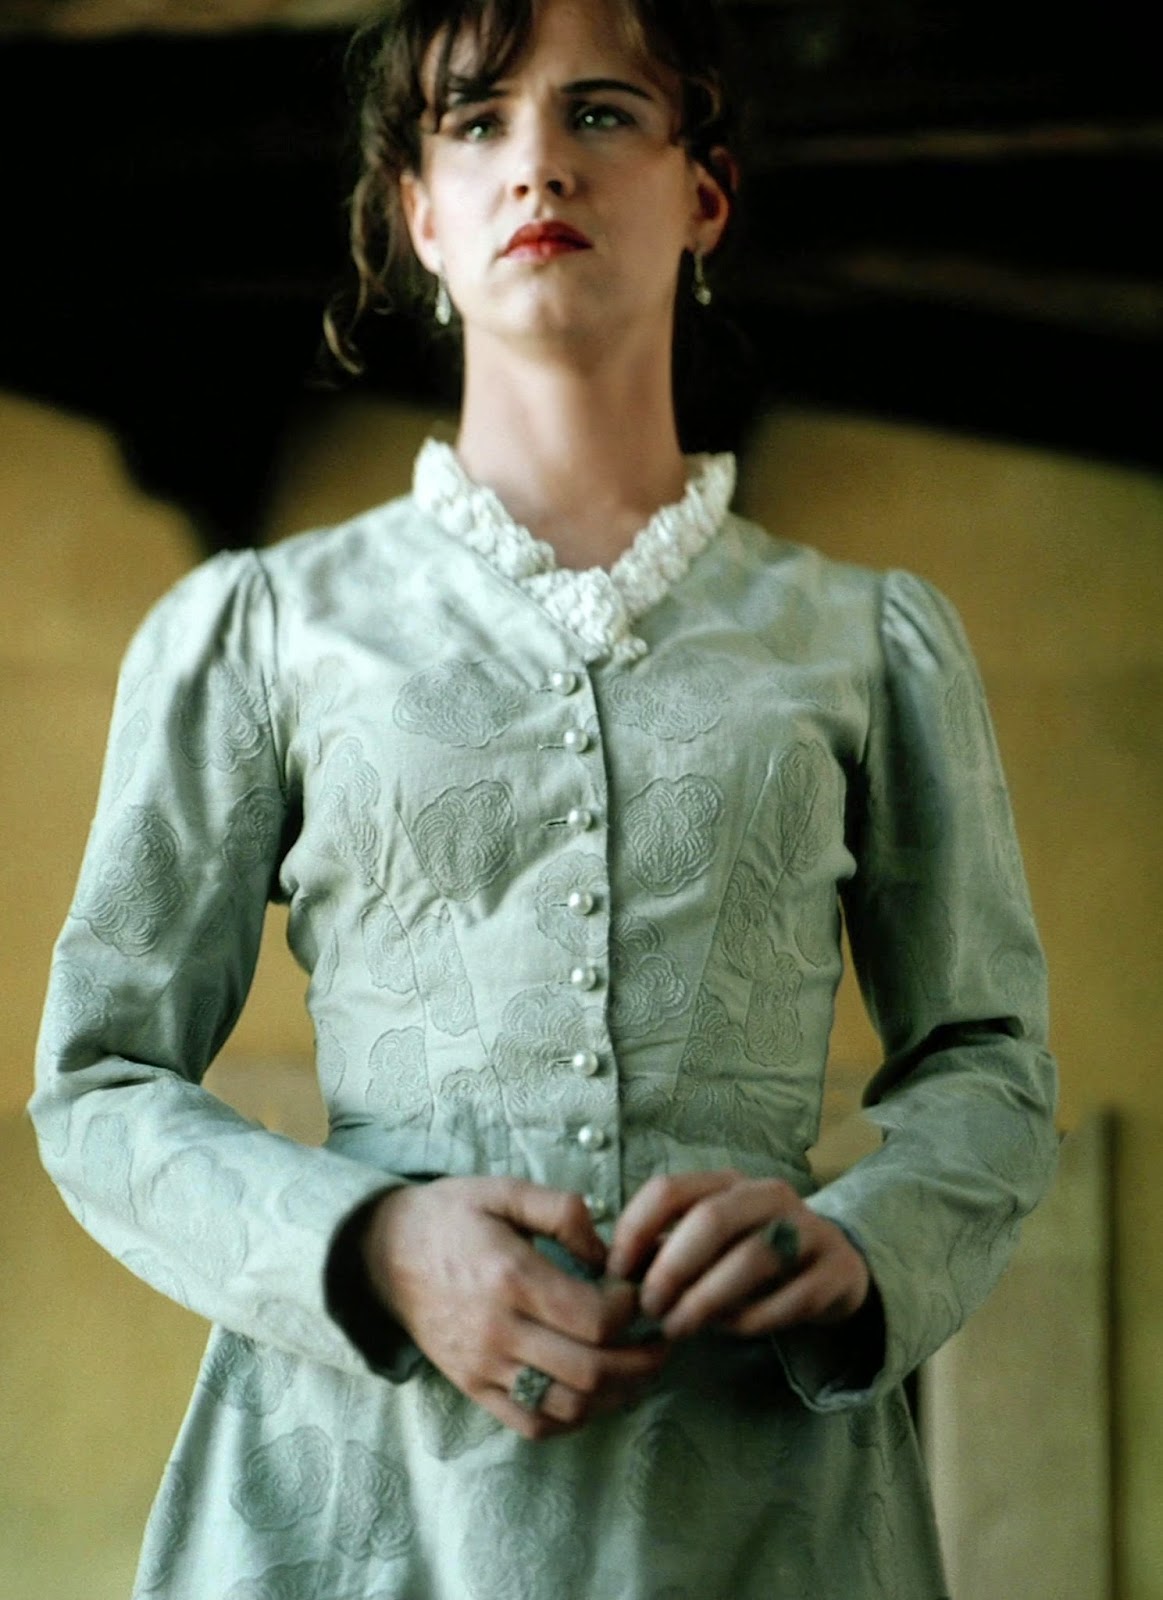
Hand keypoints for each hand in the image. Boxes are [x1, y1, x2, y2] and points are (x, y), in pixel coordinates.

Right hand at [360, 1177, 668, 1439]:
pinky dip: (573, 1419)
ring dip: (616, 1396)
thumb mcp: (503, 1191)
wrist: (383, 1252)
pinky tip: (596, 1396)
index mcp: (510, 1276)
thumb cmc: (450, 1216)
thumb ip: (562, 1210)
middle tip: (662, 1342)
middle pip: (590, 1371)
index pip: (594, 1318)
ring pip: (567, 1406)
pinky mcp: (473, 1387)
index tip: (640, 1294)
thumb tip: (607, 1252)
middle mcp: (498, 1330)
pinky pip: (532, 1423)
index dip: (632, 1313)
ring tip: (640, 1372)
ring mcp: (484, 1366)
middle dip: (641, 1362)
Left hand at [607, 1170, 869, 1340]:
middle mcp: (769, 1196)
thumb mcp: (707, 1242)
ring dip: (706, 1299)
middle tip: (649, 1307)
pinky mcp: (835, 1273)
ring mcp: (808, 1231)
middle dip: (672, 1266)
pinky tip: (727, 1331)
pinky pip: (789, 1299)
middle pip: (712, 1218)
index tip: (615, 1272)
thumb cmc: (749, 1256)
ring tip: (678, 1327)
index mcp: (727, 1182)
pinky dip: (750, 1319)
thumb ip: (664, 1249)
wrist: (835, 1267)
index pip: (670, 1190)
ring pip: (752, 1258)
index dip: (635, 1230)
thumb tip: (608, 1274)